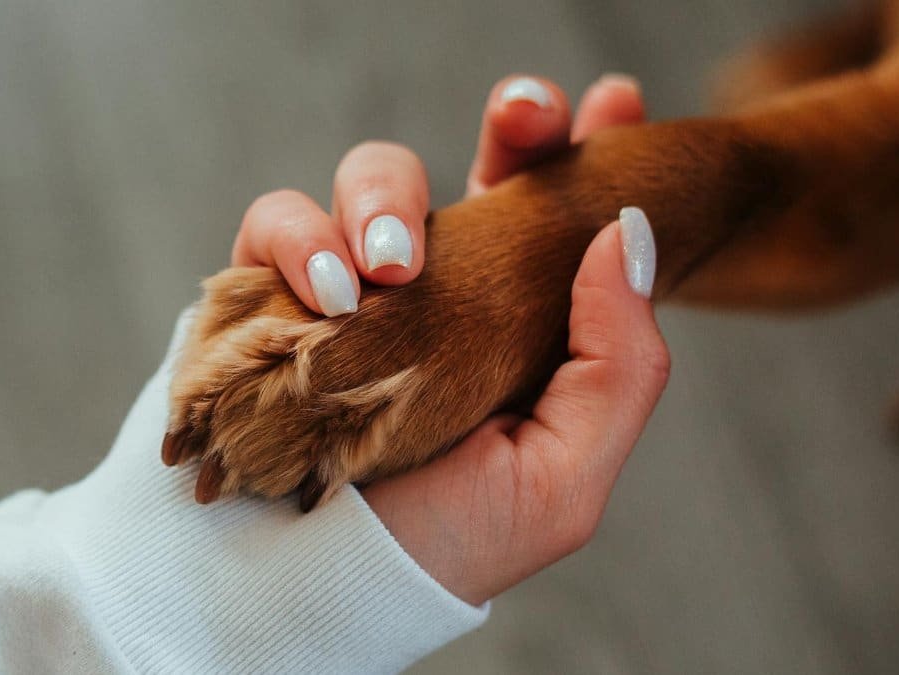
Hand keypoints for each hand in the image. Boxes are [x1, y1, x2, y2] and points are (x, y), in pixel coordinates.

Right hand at [229, 74, 664, 604]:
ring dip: (383, 196)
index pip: (556, 220)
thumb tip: (627, 233)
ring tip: (384, 269)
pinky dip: (297, 240)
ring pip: (372, 177)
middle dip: (512, 125)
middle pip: (478, 168)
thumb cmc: (438, 545)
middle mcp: (437, 293)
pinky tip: (326, 292)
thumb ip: (616, 366)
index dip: (584, 153)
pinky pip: (276, 221)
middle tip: (526, 114)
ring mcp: (352, 287)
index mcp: (513, 324)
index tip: (616, 104)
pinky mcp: (270, 292)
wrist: (307, 592)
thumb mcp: (560, 479)